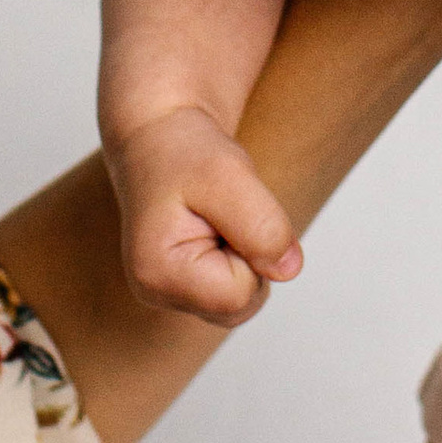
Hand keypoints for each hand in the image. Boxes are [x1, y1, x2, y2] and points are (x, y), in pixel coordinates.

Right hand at [105, 103, 301, 324]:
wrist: (161, 137)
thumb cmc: (184, 151)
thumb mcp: (229, 173)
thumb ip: (262, 225)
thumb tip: (288, 269)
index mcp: (156, 271)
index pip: (237, 294)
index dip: (251, 249)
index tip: (226, 208)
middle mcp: (153, 292)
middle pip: (240, 305)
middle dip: (249, 257)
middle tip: (222, 211)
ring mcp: (165, 293)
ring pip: (240, 302)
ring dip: (245, 257)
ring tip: (217, 218)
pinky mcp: (180, 288)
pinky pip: (232, 292)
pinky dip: (237, 260)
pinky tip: (216, 230)